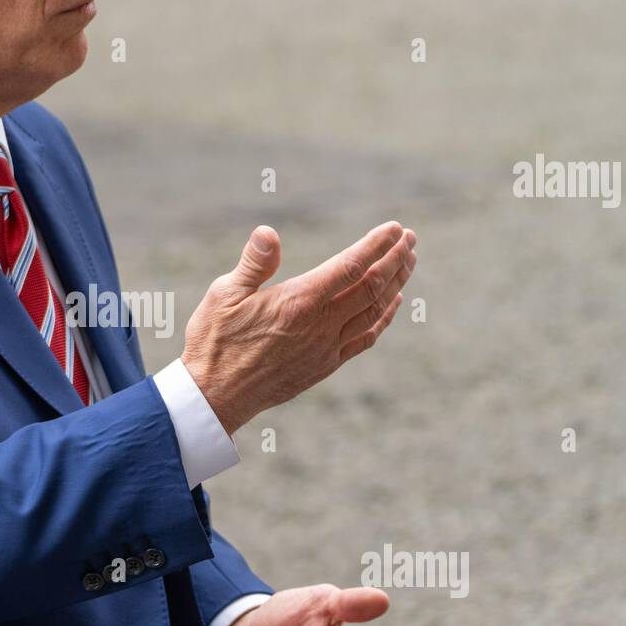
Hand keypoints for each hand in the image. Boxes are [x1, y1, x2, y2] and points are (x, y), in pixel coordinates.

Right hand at [182, 222, 415, 434]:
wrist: (215, 397)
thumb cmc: (214, 342)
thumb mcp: (223, 295)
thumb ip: (253, 263)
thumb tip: (269, 233)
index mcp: (298, 302)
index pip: (350, 267)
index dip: (376, 245)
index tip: (395, 228)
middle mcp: (320, 325)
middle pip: (372, 287)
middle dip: (395, 259)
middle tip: (411, 238)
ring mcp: (327, 348)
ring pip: (375, 311)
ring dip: (396, 283)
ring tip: (409, 261)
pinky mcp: (325, 365)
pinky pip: (365, 337)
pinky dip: (385, 317)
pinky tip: (393, 302)